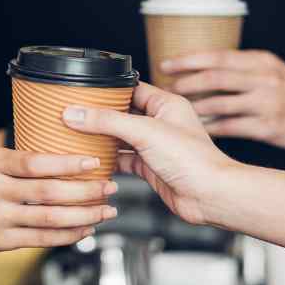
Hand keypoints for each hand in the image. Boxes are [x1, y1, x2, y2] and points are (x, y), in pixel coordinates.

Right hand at [0, 148, 117, 252]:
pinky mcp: (0, 241)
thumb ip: (17, 160)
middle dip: (86, 191)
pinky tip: (85, 229)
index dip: (69, 164)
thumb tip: (61, 153)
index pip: (37, 162)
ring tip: (106, 211)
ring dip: (84, 215)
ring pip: (50, 218)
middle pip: (50, 192)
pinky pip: (42, 239)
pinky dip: (67, 235)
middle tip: (110, 187)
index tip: (94, 162)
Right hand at [61, 83, 236, 224]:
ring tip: (77, 135)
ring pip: (121, 138)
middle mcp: (161, 123)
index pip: (131, 88)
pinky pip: (124, 160)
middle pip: (123, 114)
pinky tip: (93, 160)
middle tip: (75, 114)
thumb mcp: (145, 132)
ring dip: (102, 138)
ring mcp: (155, 146)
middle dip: (100, 115)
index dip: (108, 89)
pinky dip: (109, 161)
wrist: (209, 196)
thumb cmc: (193, 160)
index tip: (83, 91)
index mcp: (166, 104)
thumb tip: (76, 113)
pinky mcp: (151, 168)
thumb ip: (108, 121)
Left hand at [160, 51, 284, 151]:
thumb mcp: (270, 69)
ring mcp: (265, 104)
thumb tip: (199, 68)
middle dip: (186, 83)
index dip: (188, 60)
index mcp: (260, 61)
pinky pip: (229, 127)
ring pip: (219, 104)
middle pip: (215, 78)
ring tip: (176, 110)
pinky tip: (195, 127)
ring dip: (193, 107)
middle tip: (167, 89)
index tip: (166, 64)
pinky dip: (209, 127)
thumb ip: (240, 67)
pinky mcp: (266, 127)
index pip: (218, 56)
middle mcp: (263, 80)